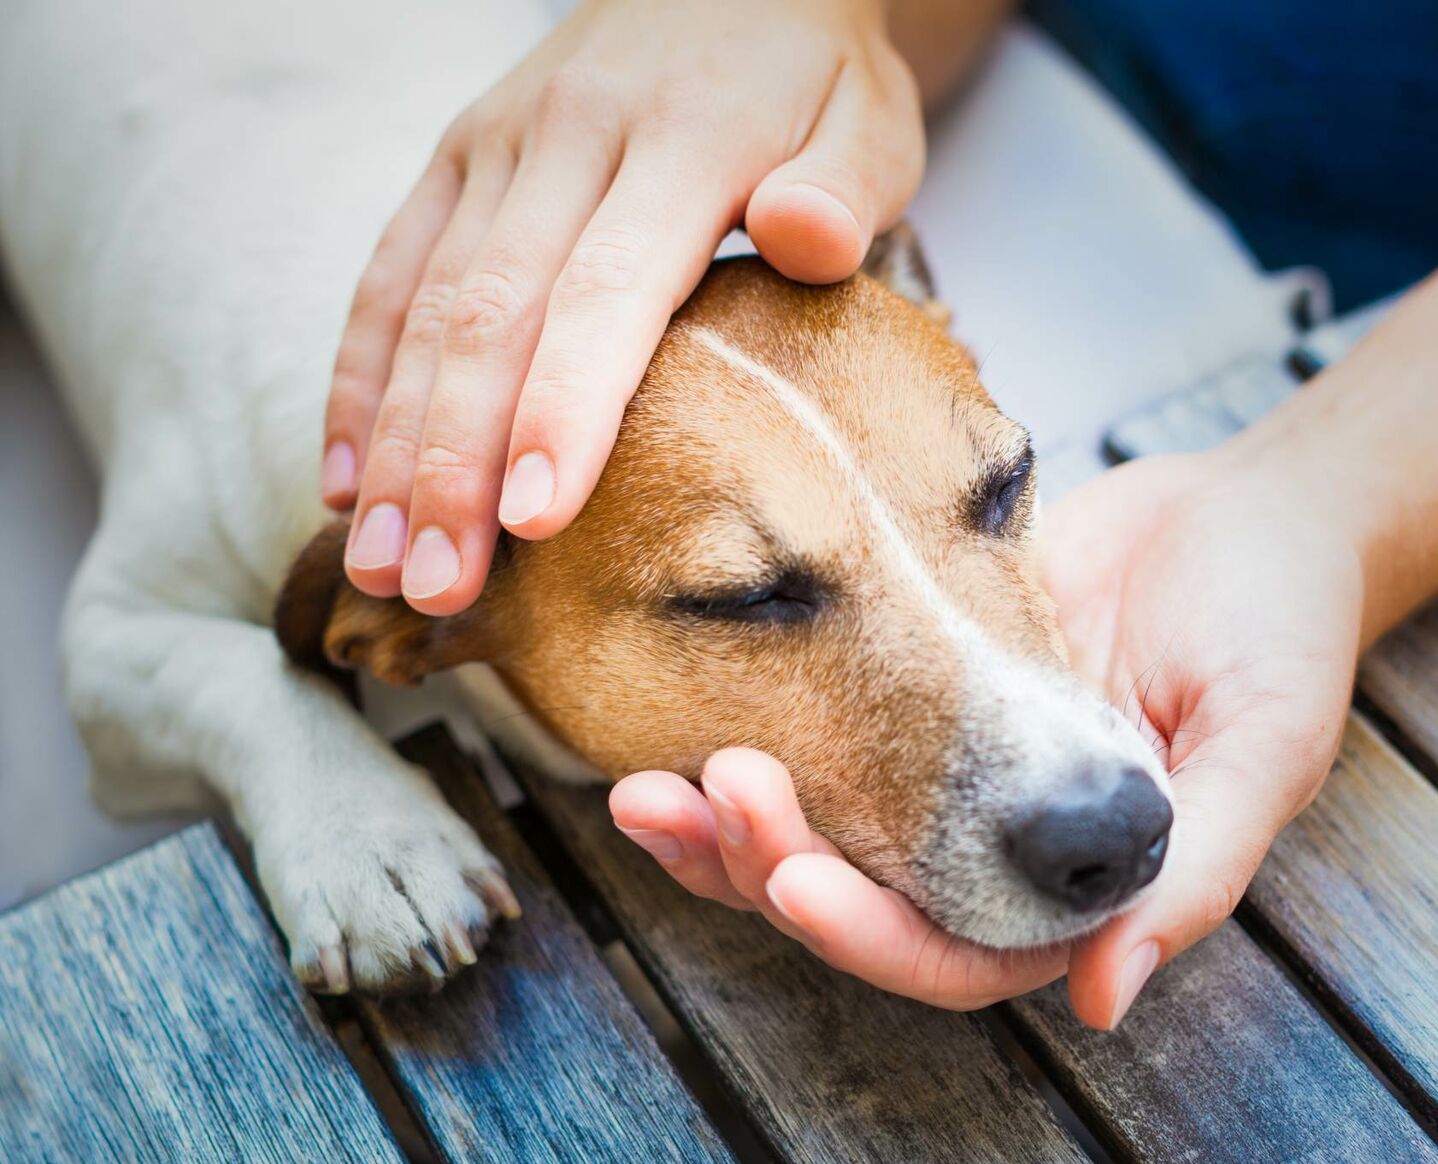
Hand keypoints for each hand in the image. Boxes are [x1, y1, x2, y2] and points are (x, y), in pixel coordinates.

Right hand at [323, 0, 922, 613]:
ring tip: (379, 564)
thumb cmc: (814, 79)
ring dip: (394, 443)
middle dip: (454, 463)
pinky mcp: (457, 157)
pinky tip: (346, 477)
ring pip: (424, 306)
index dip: (564, 409)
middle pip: (491, 316)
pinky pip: (389, 273)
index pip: (607, 291)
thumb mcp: (868, 120)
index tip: (533, 520)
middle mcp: (569, 137)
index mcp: (682, 140)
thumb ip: (842, 186)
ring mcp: (497, 146)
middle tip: (435, 587)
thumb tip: (807, 237)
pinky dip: (358, 378)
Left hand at [609, 445, 1363, 1026]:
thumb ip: (1196, 874)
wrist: (1247, 512)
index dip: (871, 935)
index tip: (795, 879)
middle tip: (705, 796)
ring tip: (645, 791)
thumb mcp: (1267, 747)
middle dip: (769, 868)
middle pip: (859, 910)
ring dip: (726, 830)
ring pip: (816, 841)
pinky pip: (812, 743)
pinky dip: (741, 748)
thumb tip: (1103, 1000)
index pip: (955, 955)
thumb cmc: (1281, 627)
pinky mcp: (905, 697)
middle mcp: (997, 858)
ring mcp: (945, 780)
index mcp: (1078, 894)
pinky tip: (671, 740)